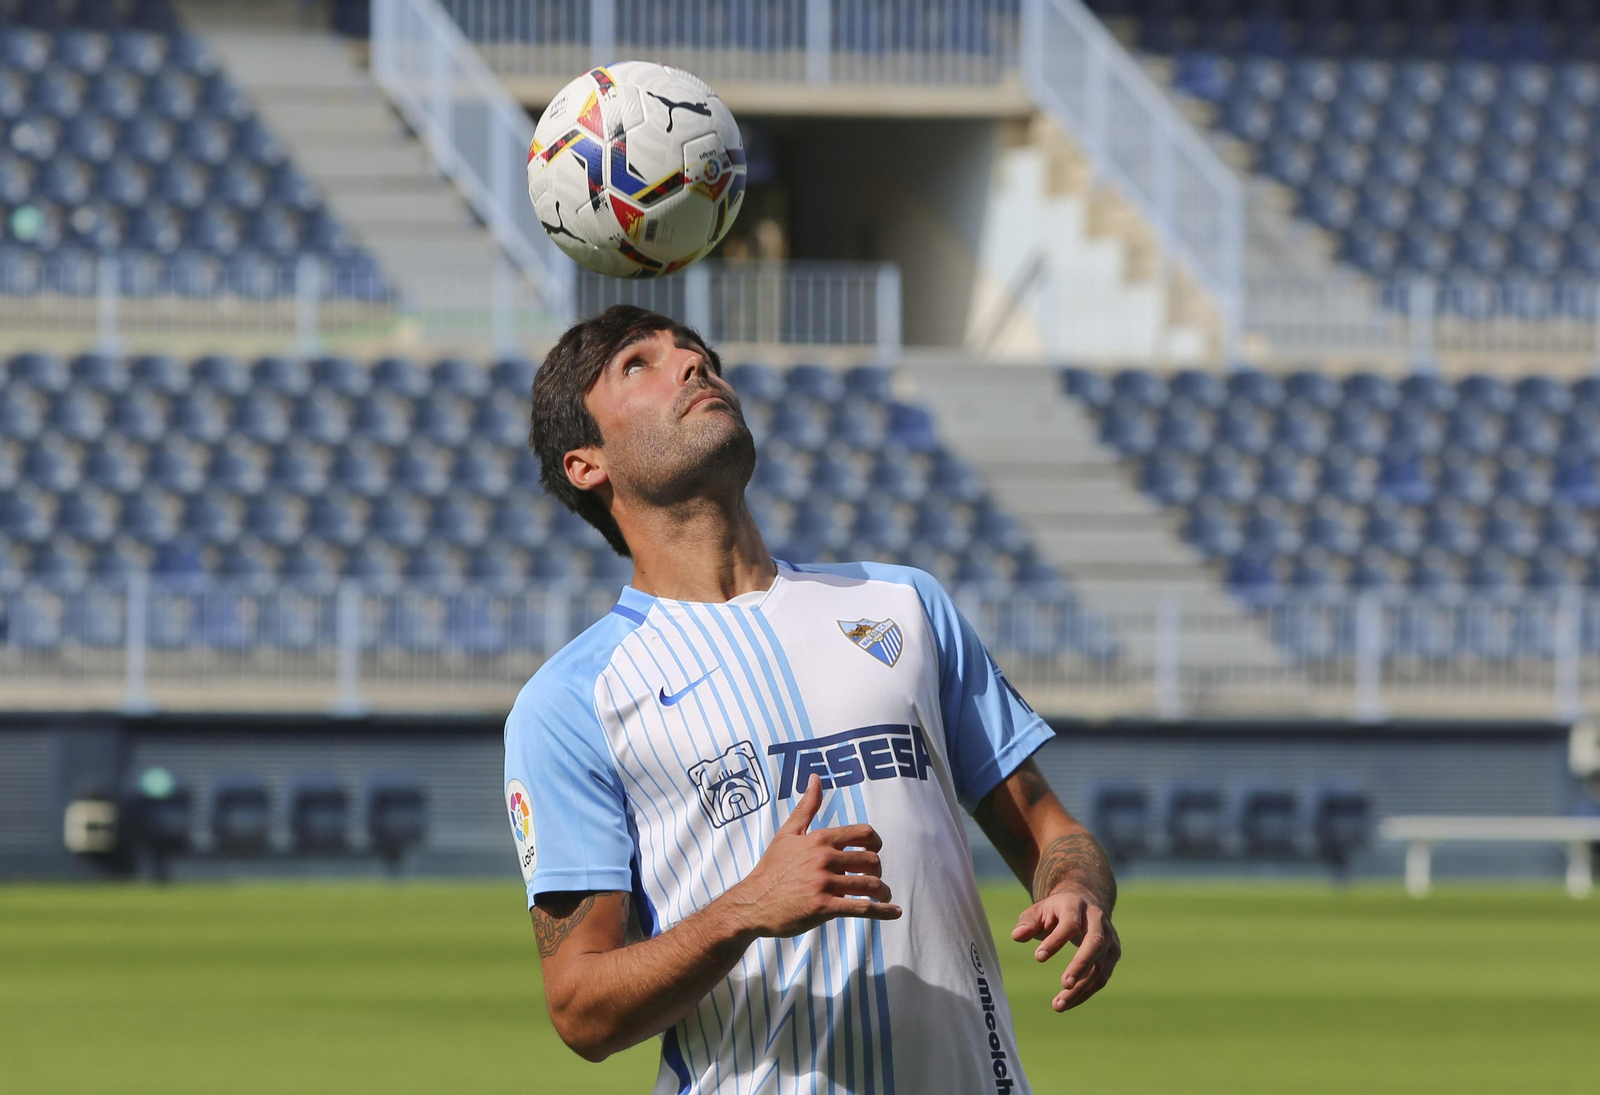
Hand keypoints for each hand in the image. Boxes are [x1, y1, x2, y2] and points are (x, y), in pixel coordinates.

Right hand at [722, 774, 901, 939]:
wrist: (752, 902)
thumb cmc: (771, 868)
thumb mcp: (787, 833)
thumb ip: (807, 806)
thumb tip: (815, 777)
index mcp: (820, 839)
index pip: (864, 834)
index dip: (876, 843)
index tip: (874, 853)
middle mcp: (824, 859)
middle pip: (871, 860)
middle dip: (876, 870)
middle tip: (873, 879)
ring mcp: (824, 884)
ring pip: (870, 885)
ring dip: (883, 892)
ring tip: (884, 896)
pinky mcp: (823, 908)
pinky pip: (862, 908)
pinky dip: (882, 912)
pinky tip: (894, 912)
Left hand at [1011, 887, 1119, 1011]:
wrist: (1085, 902)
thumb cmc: (1055, 911)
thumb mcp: (1038, 911)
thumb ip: (1027, 923)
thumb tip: (1016, 936)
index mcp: (1076, 905)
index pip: (1070, 923)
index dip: (1056, 941)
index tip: (1038, 957)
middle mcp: (1097, 920)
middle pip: (1095, 943)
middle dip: (1080, 965)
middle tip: (1064, 984)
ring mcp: (1109, 937)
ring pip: (1100, 966)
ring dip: (1081, 988)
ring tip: (1058, 1005)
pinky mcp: (1113, 953)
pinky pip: (1101, 977)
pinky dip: (1085, 992)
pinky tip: (1067, 1002)